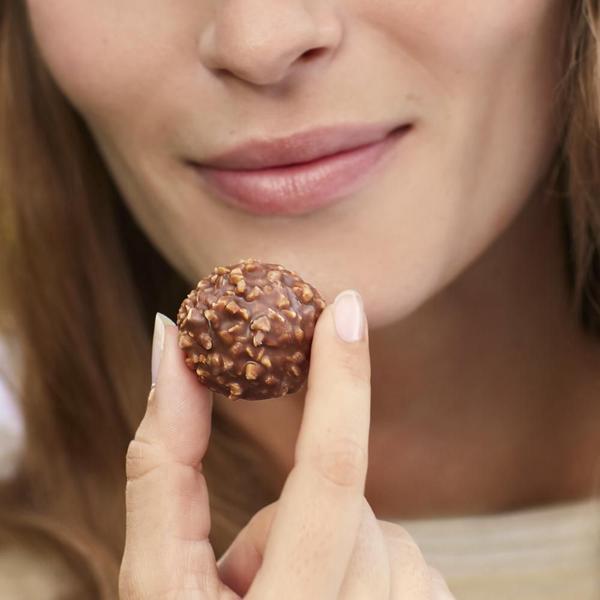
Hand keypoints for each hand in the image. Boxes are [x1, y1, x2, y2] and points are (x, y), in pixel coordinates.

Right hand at [119, 292, 454, 598]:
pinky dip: (373, 567)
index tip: (346, 306)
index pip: (331, 475)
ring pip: (390, 534)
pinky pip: (416, 565)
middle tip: (248, 579)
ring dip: (334, 546)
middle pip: (354, 507)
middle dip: (298, 515)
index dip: (342, 380)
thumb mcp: (152, 576)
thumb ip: (161, 456)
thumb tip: (169, 340)